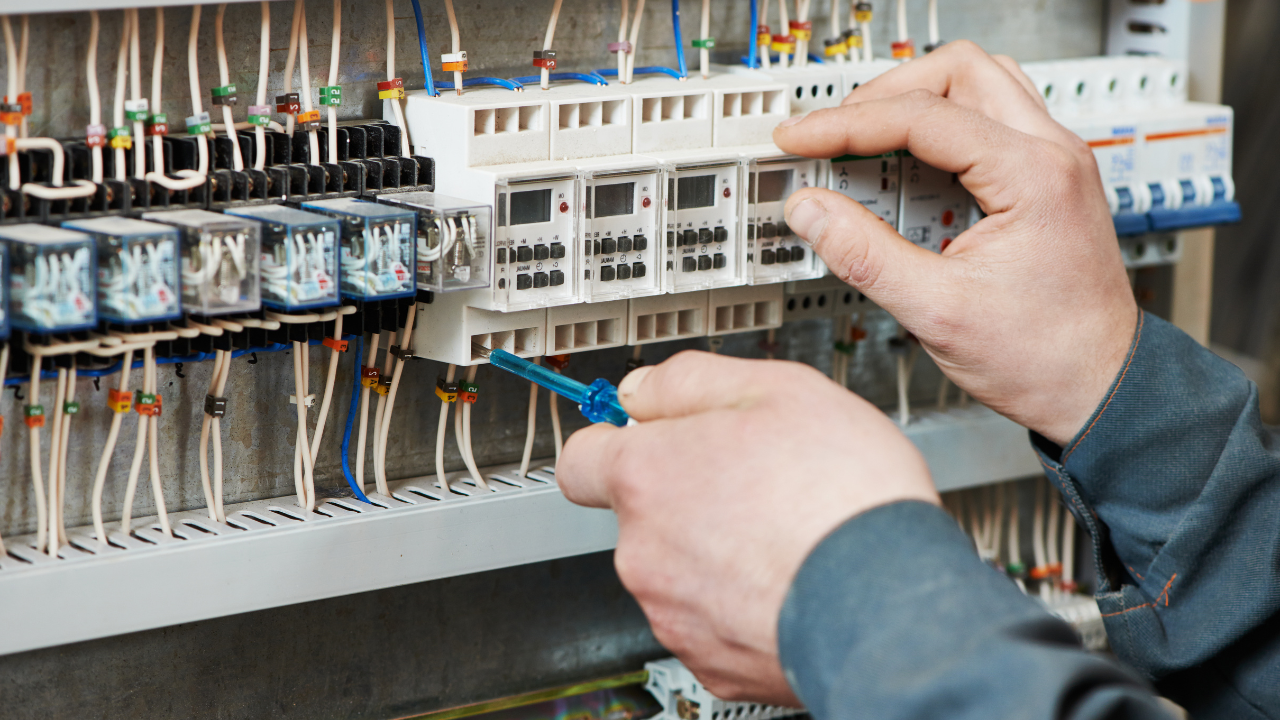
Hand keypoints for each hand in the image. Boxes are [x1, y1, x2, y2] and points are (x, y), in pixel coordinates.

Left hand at [557, 352, 936, 702]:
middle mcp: (644, 550)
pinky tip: (791, 579)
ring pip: (677, 568)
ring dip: (716, 549)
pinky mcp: (710, 661)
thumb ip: (691, 381)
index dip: (615, 442)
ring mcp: (673, 612)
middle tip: (754, 481)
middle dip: (686, 495)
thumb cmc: (844, 497)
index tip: (646, 438)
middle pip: (641, 513)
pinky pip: (711, 619)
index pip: (581, 458)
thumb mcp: (777, 389)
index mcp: (648, 476)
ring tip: (785, 532)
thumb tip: (643, 389)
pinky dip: (742, 600)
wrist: (891, 605)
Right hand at [774, 41, 1138, 446]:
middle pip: (958, 70)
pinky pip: (986, 122)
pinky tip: (906, 173)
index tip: (801, 139)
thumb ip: (864, 254)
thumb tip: (811, 211)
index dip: (847, 124)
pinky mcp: (1043, 179)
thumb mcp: (937, 311)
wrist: (1099, 387)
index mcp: (1033, 176)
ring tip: (865, 146)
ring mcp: (1053, 162)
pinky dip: (938, 131)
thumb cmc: (1047, 357)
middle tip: (834, 134)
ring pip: (977, 84)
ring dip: (915, 103)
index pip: (923, 116)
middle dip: (884, 95)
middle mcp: (1052, 153)